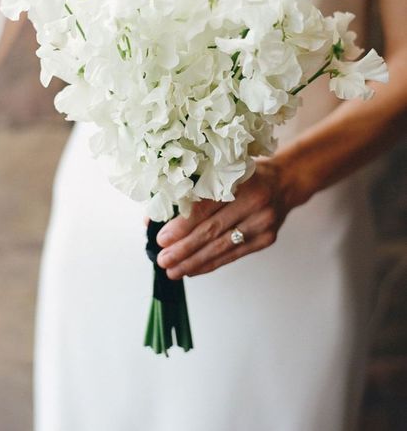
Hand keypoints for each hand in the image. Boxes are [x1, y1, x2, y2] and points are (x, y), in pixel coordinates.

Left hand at [154, 158, 300, 279]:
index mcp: (239, 181)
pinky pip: (233, 255)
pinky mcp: (266, 239)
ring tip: (172, 270)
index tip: (160, 238)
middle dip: (183, 249)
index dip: (181, 225)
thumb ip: (192, 191)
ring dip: (194, 262)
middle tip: (162, 259)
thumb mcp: (222, 172)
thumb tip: (156, 215)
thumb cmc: (246, 174)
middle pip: (212, 231)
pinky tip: (192, 269)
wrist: (286, 181)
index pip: (205, 207)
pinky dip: (210, 264)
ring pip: (222, 247)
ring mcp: (262, 223)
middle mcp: (253, 202)